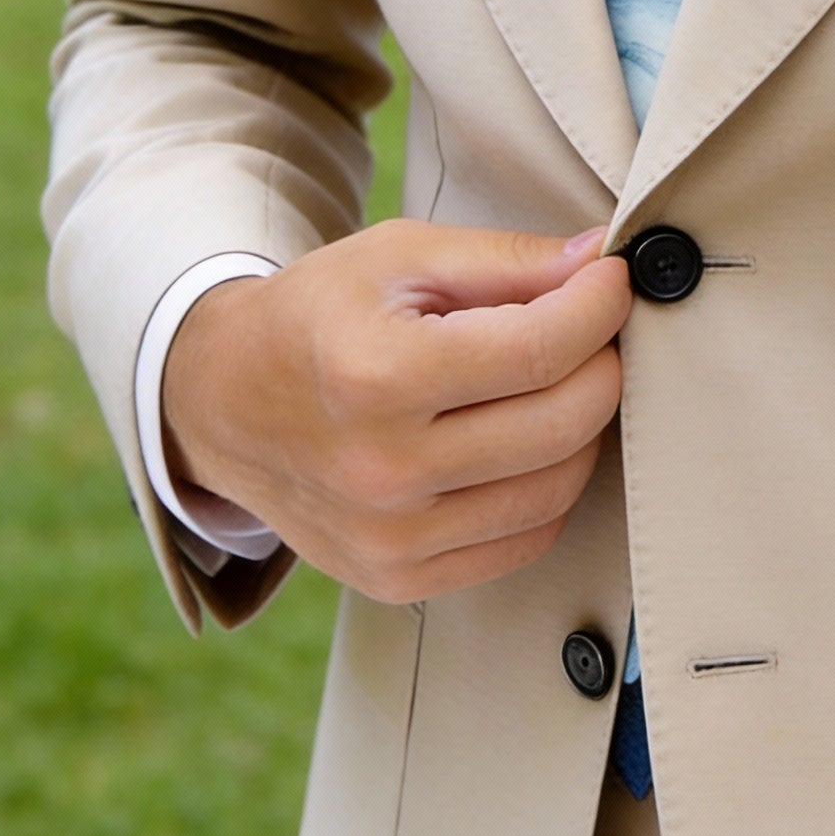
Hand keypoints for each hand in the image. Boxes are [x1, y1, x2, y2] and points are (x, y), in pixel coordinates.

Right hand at [162, 220, 629, 603]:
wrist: (223, 401)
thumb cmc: (319, 315)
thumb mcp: (400, 256)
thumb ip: (510, 259)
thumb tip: (603, 259)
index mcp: (376, 376)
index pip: (542, 348)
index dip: (600, 305)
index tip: (611, 278)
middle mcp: (382, 471)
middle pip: (564, 422)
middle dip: (604, 361)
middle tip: (592, 326)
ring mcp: (390, 540)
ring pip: (559, 486)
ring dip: (584, 425)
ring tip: (558, 378)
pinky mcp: (399, 579)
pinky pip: (527, 538)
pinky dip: (548, 483)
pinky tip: (524, 437)